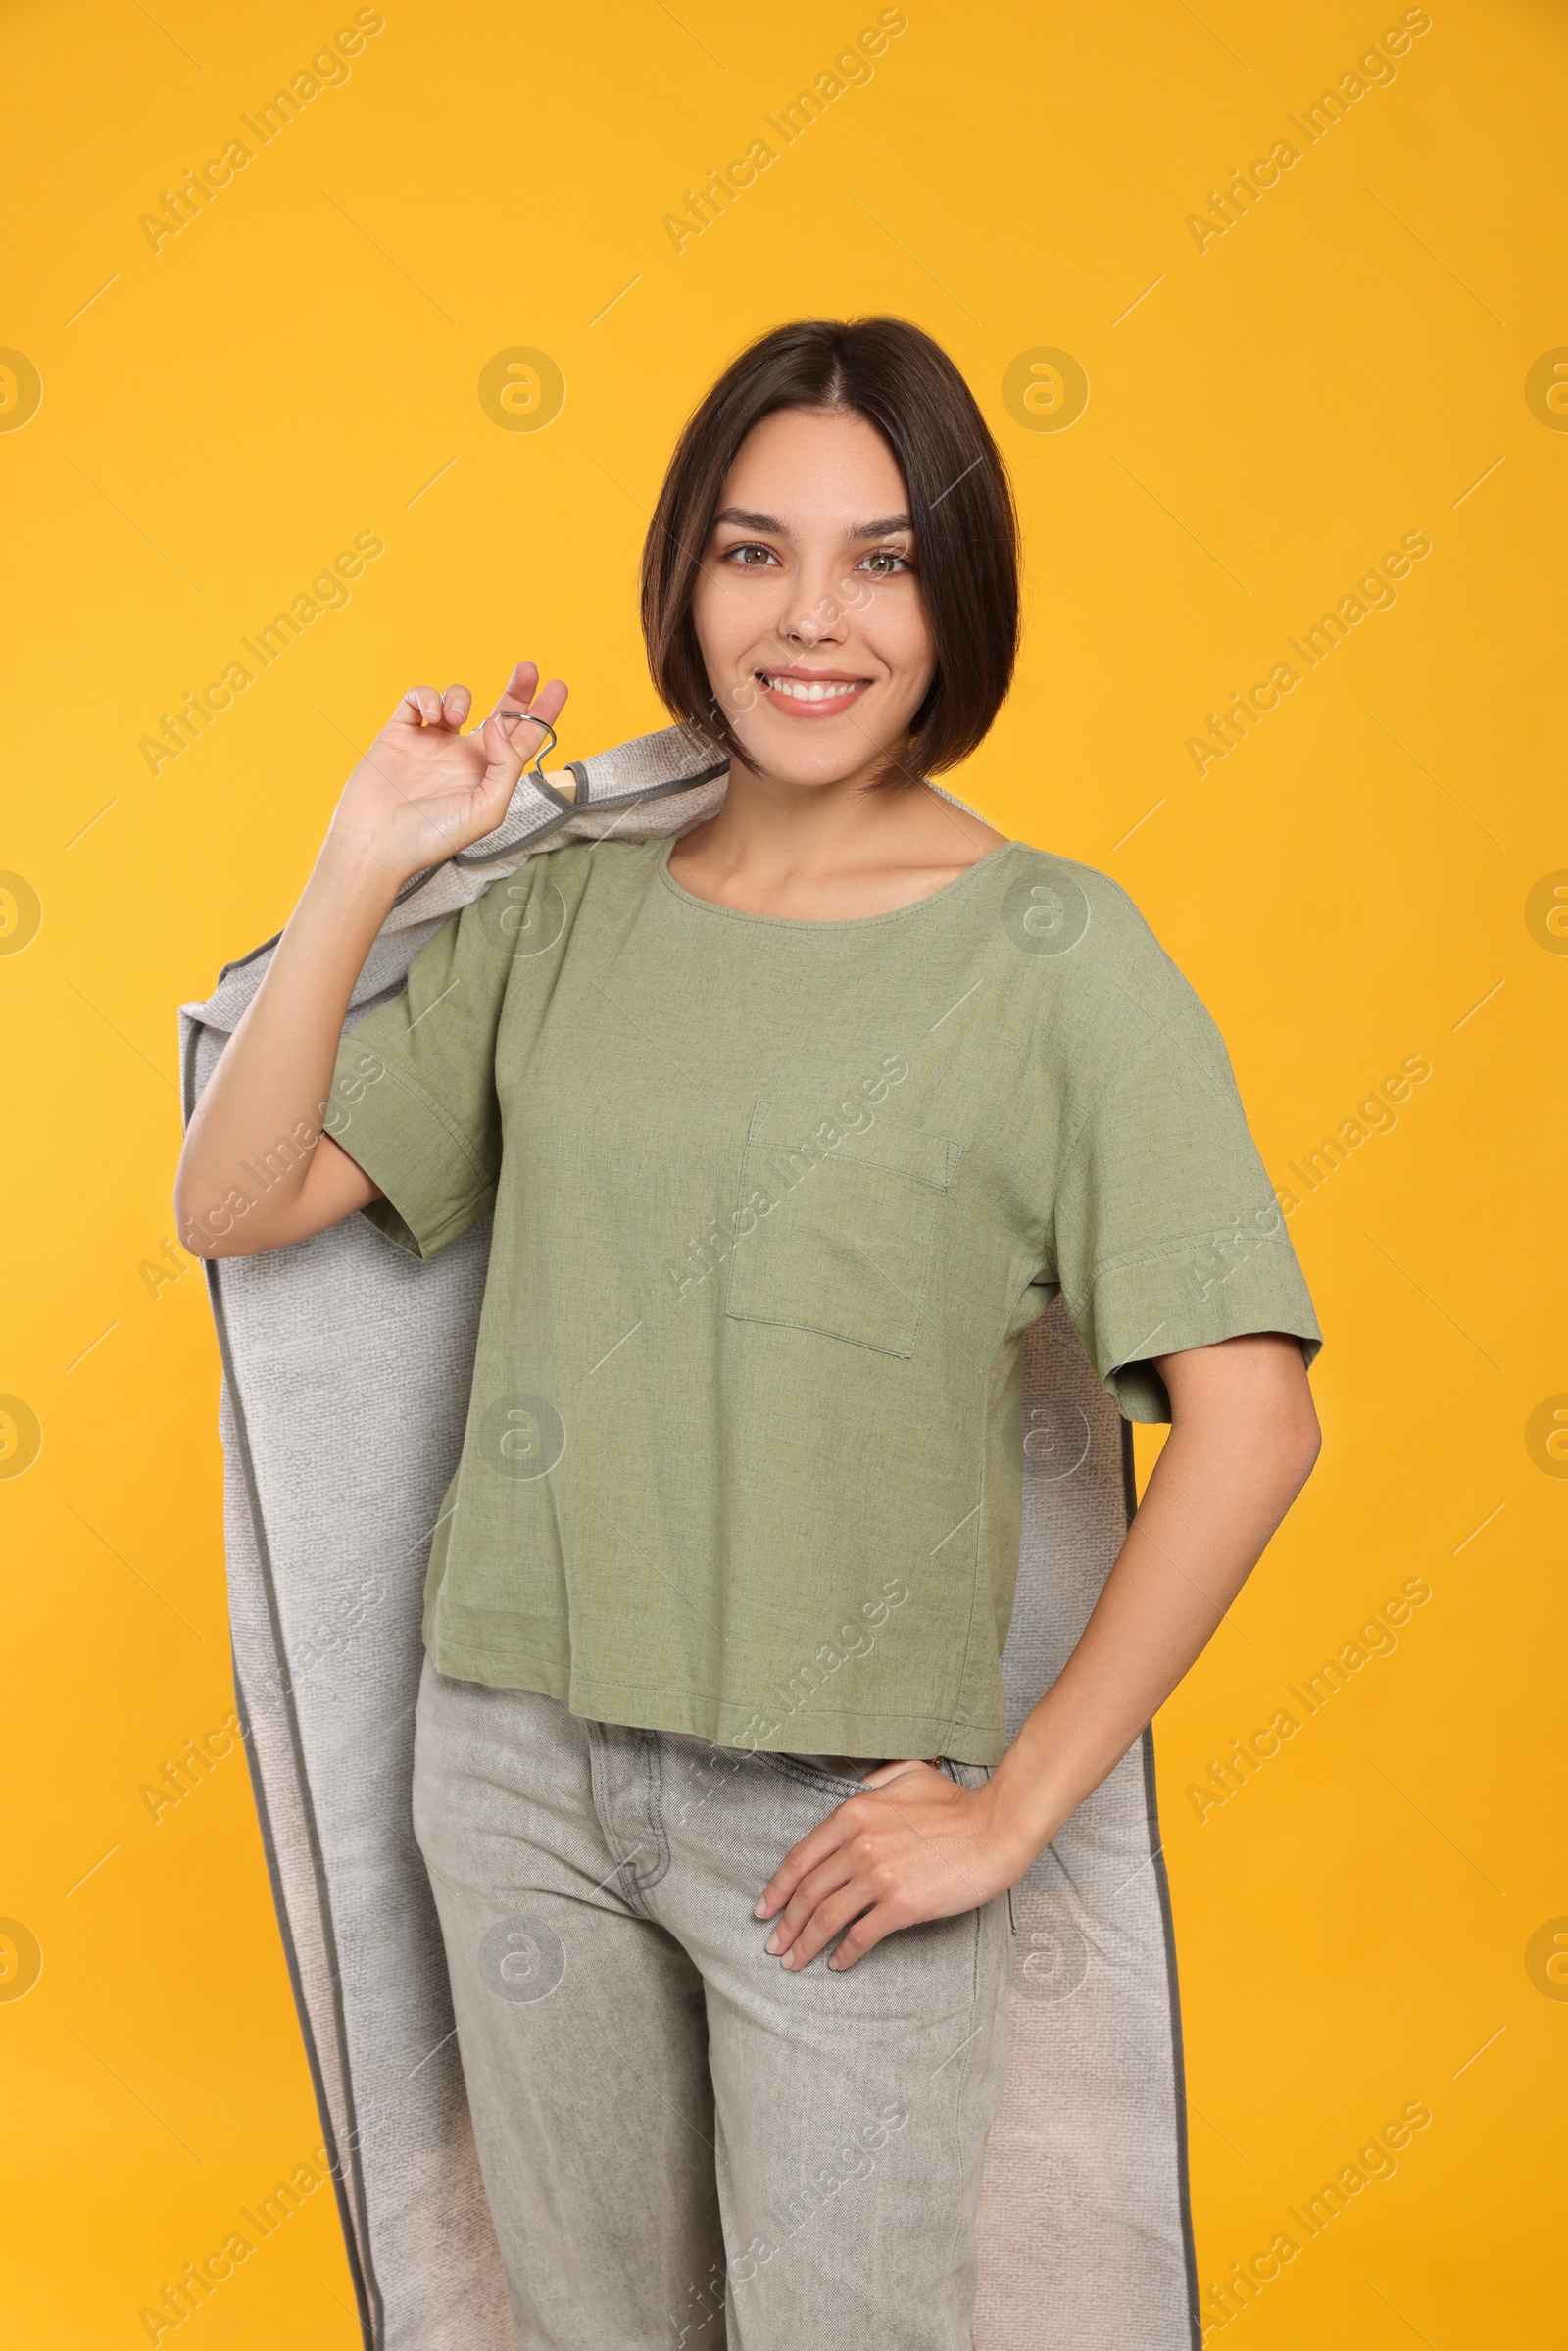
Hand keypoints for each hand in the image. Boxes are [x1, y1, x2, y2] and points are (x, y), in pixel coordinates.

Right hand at [324, 659, 567, 884]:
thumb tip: (499, 724)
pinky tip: (431, 716)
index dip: (542, 713)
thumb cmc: (432, 837)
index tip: (558, 687)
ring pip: (457, 700)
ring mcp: (431, 742)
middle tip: (528, 668)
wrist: (377, 842)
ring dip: (460, 698)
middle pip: (499, 713)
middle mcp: (463, 757)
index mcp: (488, 776)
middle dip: (516, 690)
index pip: (523, 739)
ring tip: (454, 718)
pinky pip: (417, 699)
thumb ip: (505, 767)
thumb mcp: (486, 810)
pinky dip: (427, 697)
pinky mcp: (400, 733)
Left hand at [754, 1759, 1029, 1971]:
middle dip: (786, 1924)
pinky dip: (844, 1953)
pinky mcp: (902, 1905)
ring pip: (826, 1917)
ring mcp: (879, 1876)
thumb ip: (874, 1783)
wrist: (996, 1827)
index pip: (800, 1858)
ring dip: (806, 1943)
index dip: (777, 1888)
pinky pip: (861, 1935)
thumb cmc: (956, 1803)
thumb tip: (857, 1791)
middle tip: (775, 1945)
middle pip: (807, 1891)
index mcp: (854, 1814)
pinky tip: (838, 1963)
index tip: (764, 1909)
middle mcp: (859, 1845)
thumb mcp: (907, 1775)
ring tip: (795, 1961)